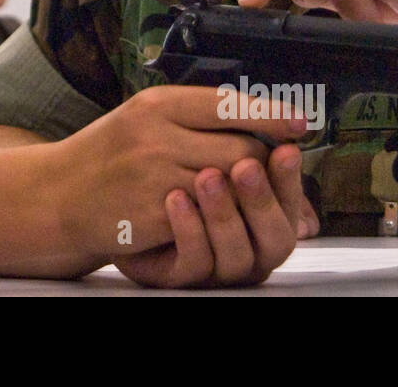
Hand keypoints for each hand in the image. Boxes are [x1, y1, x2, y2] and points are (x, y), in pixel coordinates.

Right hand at [51, 85, 310, 263]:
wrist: (57, 194)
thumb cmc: (105, 156)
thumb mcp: (142, 118)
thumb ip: (191, 115)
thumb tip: (254, 116)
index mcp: (156, 103)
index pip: (230, 103)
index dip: (272, 114)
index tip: (299, 123)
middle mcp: (158, 134)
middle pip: (243, 148)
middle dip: (262, 163)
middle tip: (266, 169)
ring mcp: (157, 175)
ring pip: (232, 183)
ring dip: (244, 192)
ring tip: (240, 192)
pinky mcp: (157, 212)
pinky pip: (210, 214)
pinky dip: (218, 215)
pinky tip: (212, 213)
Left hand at [114, 144, 318, 287]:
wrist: (107, 197)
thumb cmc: (163, 167)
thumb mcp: (199, 141)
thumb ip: (237, 135)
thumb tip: (289, 121)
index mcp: (261, 214)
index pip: (289, 203)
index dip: (289, 177)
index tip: (286, 148)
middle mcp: (247, 245)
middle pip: (276, 237)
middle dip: (262, 199)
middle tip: (246, 165)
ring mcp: (215, 266)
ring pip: (237, 254)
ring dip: (224, 214)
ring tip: (207, 177)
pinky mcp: (178, 275)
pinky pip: (195, 263)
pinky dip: (189, 230)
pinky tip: (175, 198)